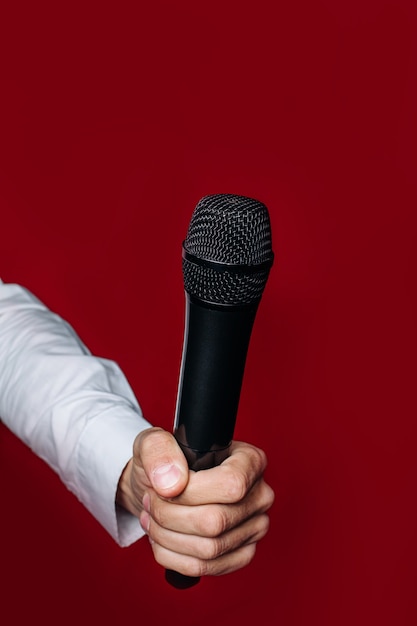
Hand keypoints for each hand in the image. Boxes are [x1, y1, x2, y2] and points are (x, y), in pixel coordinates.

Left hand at [116, 427, 274, 576]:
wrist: (163, 485)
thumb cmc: (165, 462)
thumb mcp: (153, 442)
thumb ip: (159, 451)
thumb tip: (171, 484)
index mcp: (250, 460)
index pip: (230, 484)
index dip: (190, 493)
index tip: (163, 488)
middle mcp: (260, 494)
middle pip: (216, 521)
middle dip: (169, 516)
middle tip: (150, 503)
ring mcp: (255, 527)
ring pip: (209, 549)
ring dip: (167, 537)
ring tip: (152, 519)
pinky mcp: (242, 554)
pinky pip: (206, 568)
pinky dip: (173, 557)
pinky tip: (161, 539)